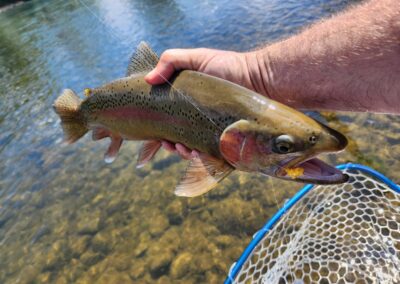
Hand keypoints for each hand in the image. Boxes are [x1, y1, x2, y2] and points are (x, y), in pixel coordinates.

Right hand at [145, 48, 262, 158]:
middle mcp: (199, 121)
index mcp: (188, 105)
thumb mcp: (196, 58)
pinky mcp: (227, 142)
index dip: (160, 131)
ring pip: (192, 150)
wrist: (260, 77)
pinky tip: (197, 153)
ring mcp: (213, 133)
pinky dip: (201, 158)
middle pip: (178, 139)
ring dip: (183, 153)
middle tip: (170, 144)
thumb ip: (170, 61)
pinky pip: (212, 156)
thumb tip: (147, 81)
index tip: (157, 134)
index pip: (169, 122)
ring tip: (182, 148)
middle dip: (170, 145)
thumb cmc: (229, 66)